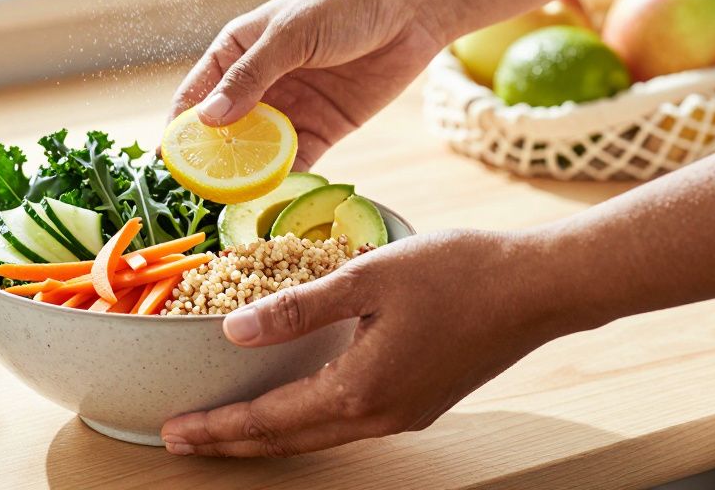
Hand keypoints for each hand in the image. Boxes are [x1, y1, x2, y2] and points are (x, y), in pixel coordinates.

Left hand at [159, 229, 575, 456]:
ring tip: (228, 426)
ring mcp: (404, 414)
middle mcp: (378, 416)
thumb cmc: (460, 273)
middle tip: (182, 439)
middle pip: (288, 441)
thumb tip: (233, 331)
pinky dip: (306, 420)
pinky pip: (348, 422)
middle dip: (232, 442)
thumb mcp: (368, 277)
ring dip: (268, 434)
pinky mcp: (421, 402)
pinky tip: (295, 401)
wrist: (540, 289)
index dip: (217, 428)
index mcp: (358, 391)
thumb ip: (298, 307)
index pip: (268, 422)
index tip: (174, 431)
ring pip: (318, 435)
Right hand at [171, 0, 445, 168]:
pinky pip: (295, 159)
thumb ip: (250, 77)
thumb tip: (207, 119)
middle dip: (211, 157)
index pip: (198, 92)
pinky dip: (283, 177)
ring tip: (229, 199)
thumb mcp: (291, 35)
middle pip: (224, 127)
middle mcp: (259, 81)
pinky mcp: (323, 127)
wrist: (413, 9)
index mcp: (239, 49)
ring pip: (257, 148)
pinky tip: (271, 195)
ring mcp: (290, 107)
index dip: (181, 124)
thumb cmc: (345, 4)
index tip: (168, 156)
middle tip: (196, 188)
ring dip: (245, 172)